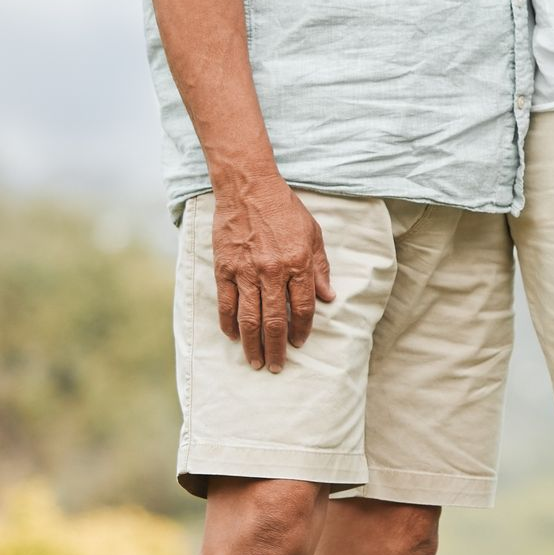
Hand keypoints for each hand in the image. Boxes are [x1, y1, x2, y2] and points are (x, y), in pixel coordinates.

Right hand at [211, 175, 333, 372]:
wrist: (249, 188)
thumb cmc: (285, 210)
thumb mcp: (314, 235)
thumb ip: (320, 268)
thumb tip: (328, 297)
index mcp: (298, 263)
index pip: (302, 307)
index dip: (302, 329)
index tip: (299, 342)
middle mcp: (272, 271)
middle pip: (274, 319)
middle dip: (276, 347)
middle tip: (276, 367)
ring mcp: (246, 271)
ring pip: (249, 317)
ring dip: (252, 343)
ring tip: (255, 362)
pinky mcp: (224, 267)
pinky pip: (226, 302)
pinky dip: (229, 322)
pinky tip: (233, 336)